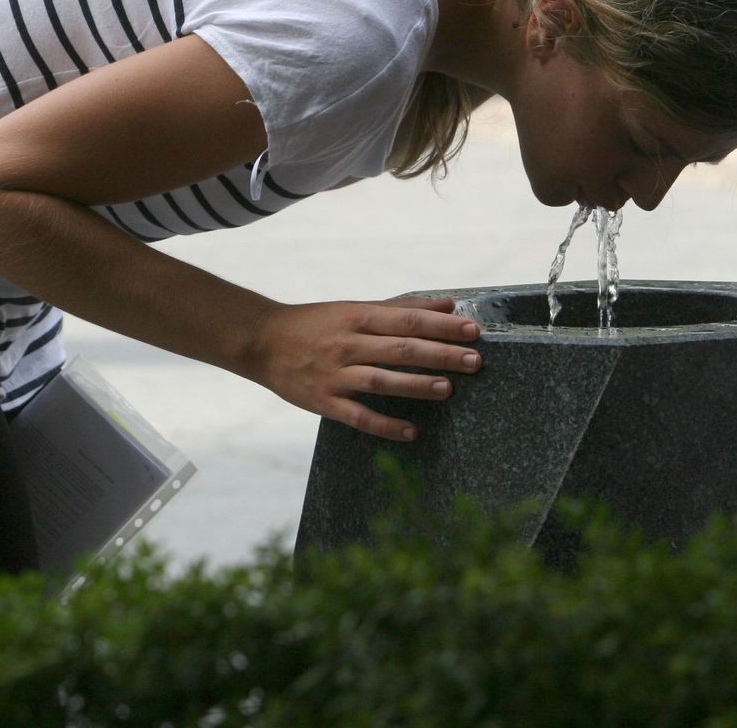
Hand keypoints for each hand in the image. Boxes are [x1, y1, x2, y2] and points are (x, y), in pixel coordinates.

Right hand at [247, 296, 480, 440]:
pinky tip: (411, 432)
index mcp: (358, 317)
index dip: (442, 325)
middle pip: (400, 349)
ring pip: (382, 381)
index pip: (408, 320)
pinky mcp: (324, 402)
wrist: (262, 342)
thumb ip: (402, 307)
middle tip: (474, 361)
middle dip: (440, 354)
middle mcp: (348, 344)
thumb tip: (447, 303)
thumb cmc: (317, 323)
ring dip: (417, 385)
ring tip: (448, 389)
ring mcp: (335, 375)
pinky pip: (358, 416)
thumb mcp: (356, 308)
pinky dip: (385, 425)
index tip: (472, 330)